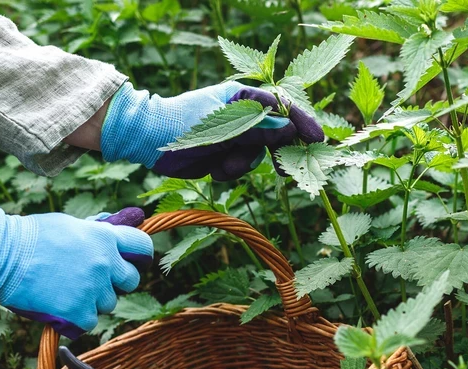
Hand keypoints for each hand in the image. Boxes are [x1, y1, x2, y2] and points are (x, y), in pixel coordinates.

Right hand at [0, 194, 152, 338]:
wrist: (1, 255)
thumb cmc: (30, 236)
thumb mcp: (69, 224)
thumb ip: (94, 233)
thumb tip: (110, 233)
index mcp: (105, 238)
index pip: (142, 246)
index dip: (140, 255)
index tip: (134, 261)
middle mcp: (106, 263)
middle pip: (131, 280)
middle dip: (117, 282)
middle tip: (96, 282)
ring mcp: (94, 288)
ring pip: (108, 303)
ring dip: (94, 301)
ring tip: (68, 291)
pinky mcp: (78, 311)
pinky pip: (90, 321)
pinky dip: (78, 318)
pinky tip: (61, 307)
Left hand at [100, 81, 323, 180]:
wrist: (150, 140)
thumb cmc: (183, 123)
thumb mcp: (222, 126)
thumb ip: (257, 129)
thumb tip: (289, 129)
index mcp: (243, 97)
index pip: (282, 107)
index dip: (302, 123)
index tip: (316, 140)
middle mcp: (242, 115)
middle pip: (276, 133)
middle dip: (279, 152)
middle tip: (288, 171)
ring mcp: (234, 135)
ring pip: (258, 154)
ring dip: (243, 163)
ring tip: (223, 164)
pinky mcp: (226, 154)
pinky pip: (241, 166)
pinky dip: (230, 171)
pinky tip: (214, 168)